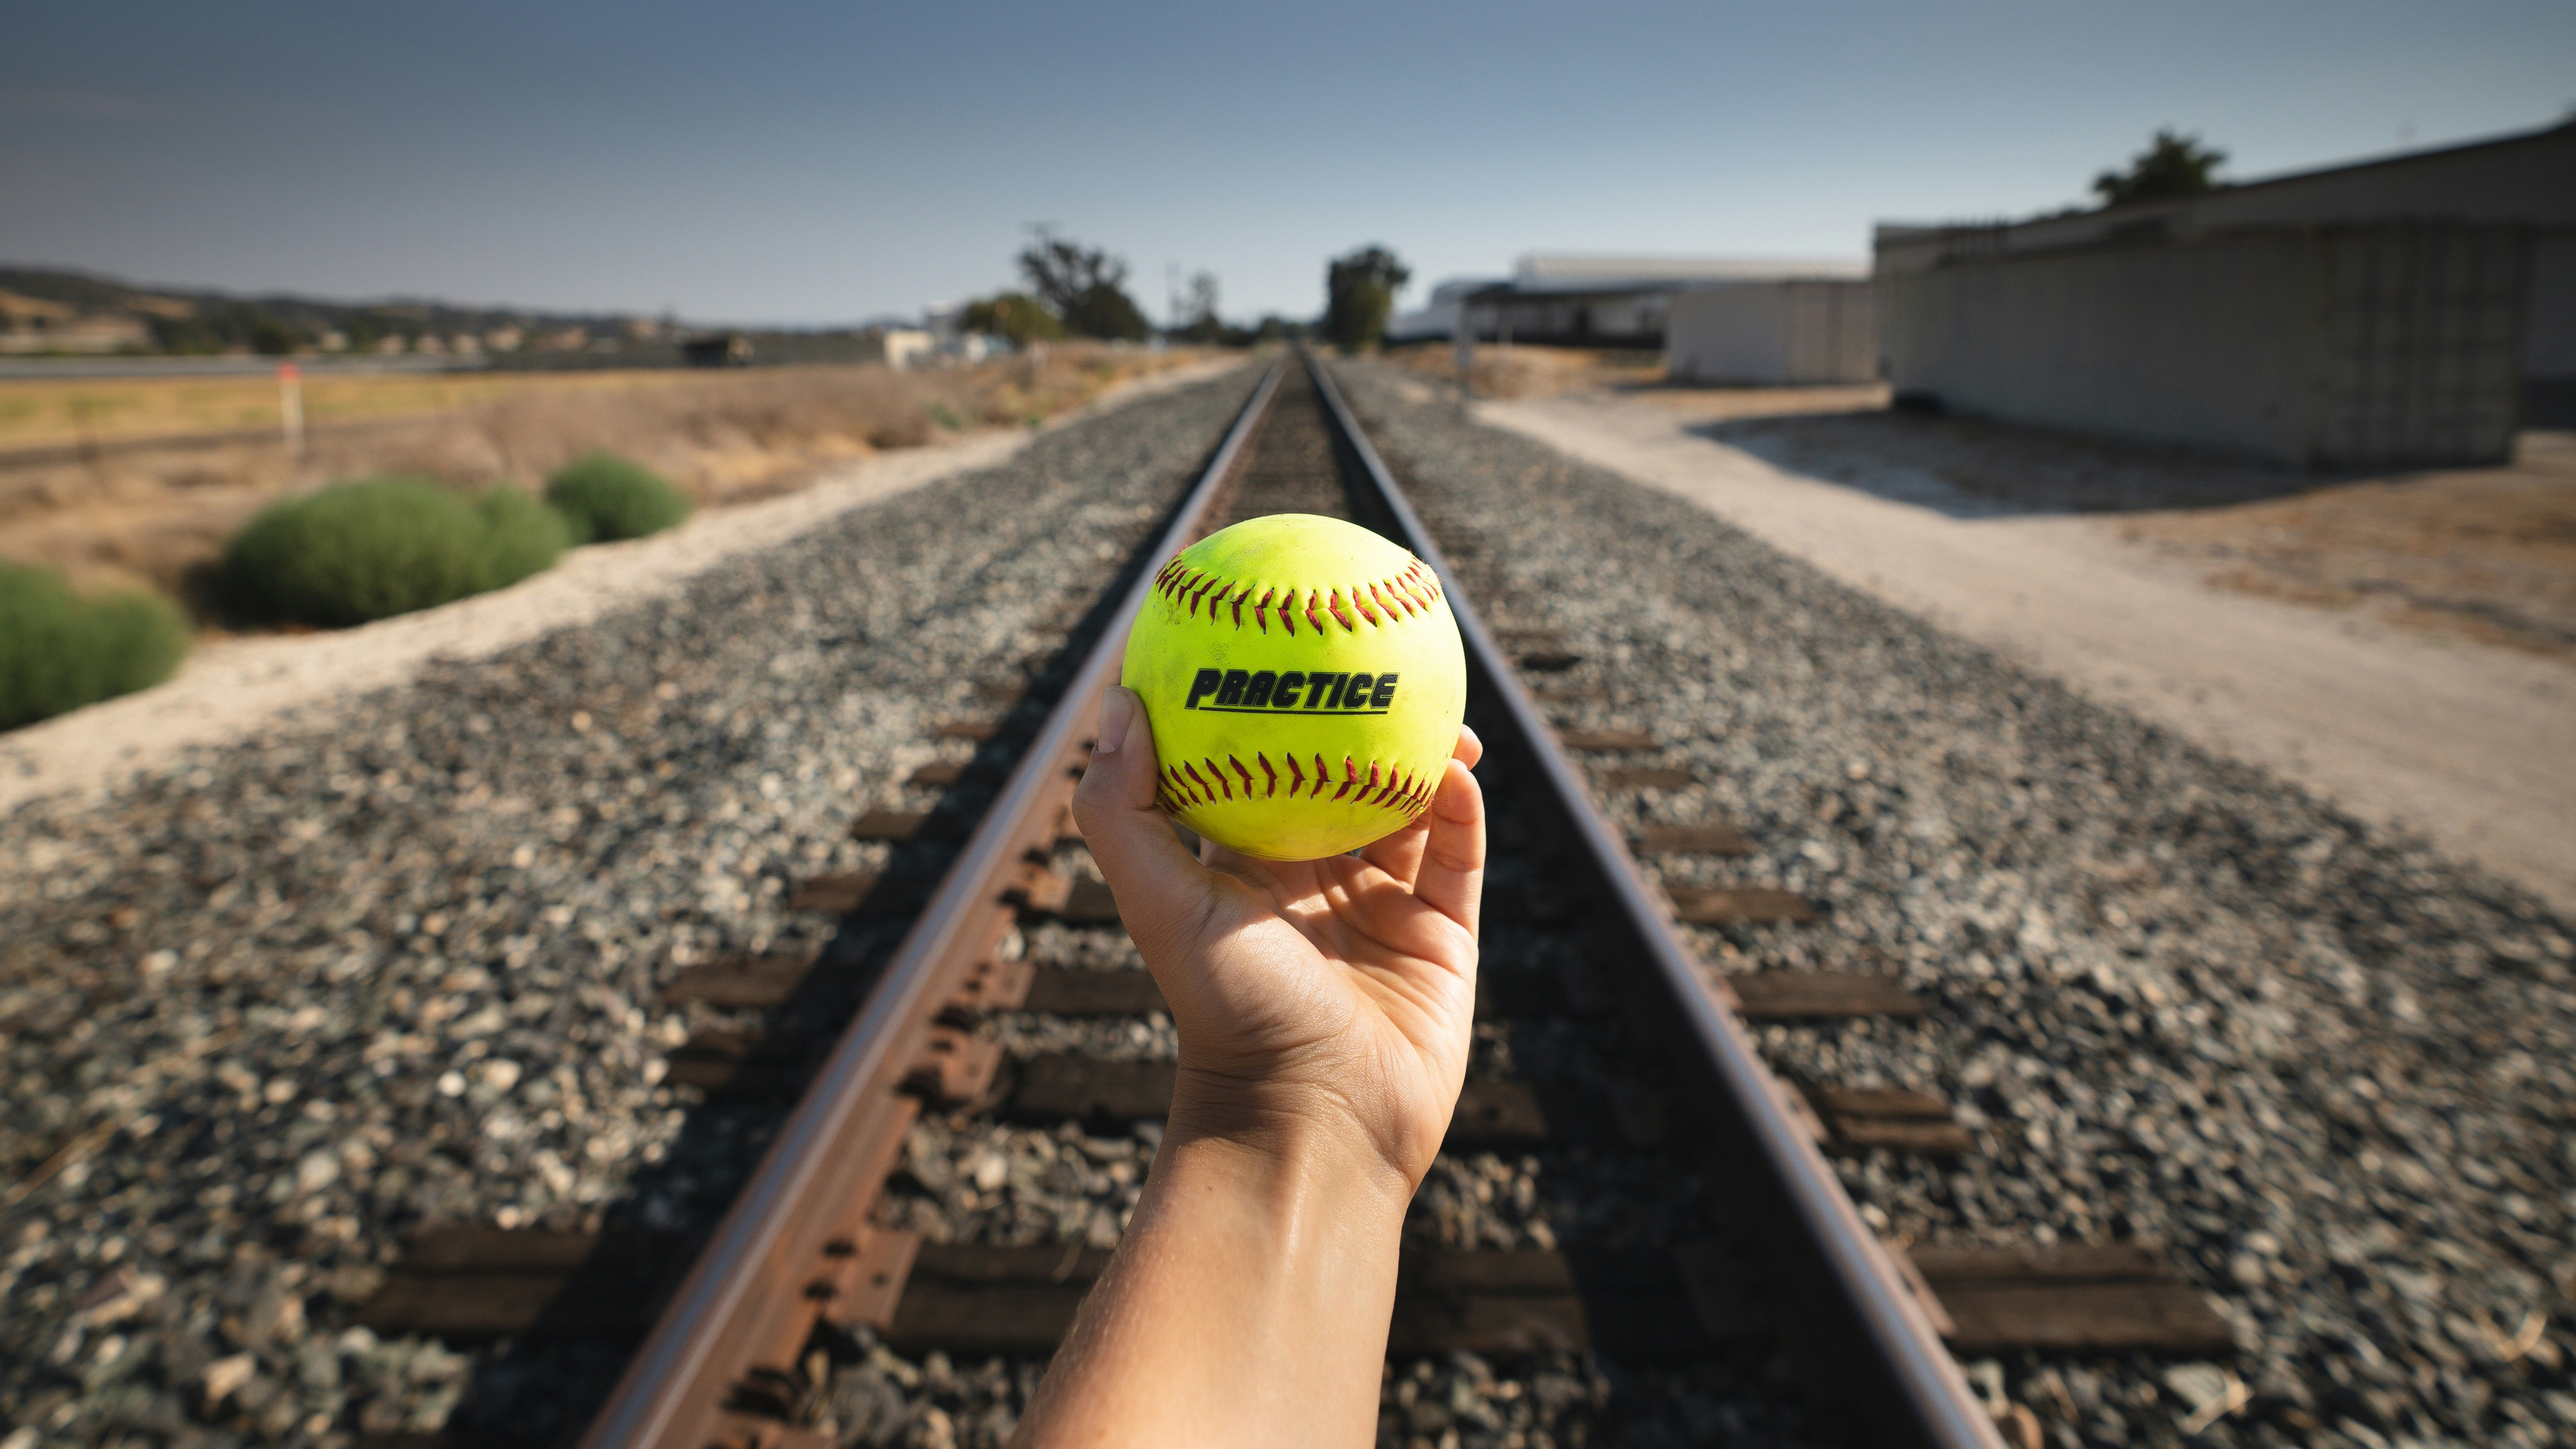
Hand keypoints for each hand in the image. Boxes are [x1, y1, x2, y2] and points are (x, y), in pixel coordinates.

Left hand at [1071, 686, 1484, 1190]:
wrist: (1314, 1123)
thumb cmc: (1225, 1015)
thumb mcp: (1160, 903)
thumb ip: (1124, 809)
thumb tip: (1118, 703)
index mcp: (1244, 873)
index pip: (1248, 767)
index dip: (1252, 706)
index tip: (1258, 634)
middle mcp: (1313, 884)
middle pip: (1337, 775)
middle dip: (1352, 713)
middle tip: (1364, 642)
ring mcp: (1383, 909)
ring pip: (1409, 807)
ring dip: (1421, 750)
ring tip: (1431, 696)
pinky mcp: (1442, 938)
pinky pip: (1460, 856)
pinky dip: (1461, 806)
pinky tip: (1460, 764)